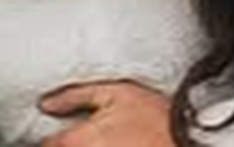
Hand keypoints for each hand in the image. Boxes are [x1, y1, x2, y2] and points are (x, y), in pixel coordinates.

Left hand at [39, 80, 174, 146]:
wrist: (187, 142)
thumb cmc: (155, 117)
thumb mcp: (118, 92)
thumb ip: (76, 95)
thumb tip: (45, 103)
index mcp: (77, 140)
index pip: (47, 146)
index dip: (53, 138)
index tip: (66, 133)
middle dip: (72, 143)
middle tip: (94, 135)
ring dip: (87, 146)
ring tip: (107, 139)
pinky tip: (117, 144)